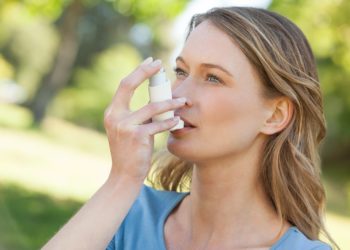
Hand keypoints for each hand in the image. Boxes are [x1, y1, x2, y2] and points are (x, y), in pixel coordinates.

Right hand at [104, 58, 185, 182]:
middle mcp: (114, 116)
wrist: (124, 175)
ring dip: (170, 103)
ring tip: (183, 101)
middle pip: (128, 85)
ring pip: (151, 107)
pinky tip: (178, 122)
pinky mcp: (137, 137)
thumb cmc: (130, 151)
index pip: (124, 85)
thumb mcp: (128, 130)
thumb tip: (156, 100)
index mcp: (112, 112)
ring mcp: (124, 126)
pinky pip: (158, 125)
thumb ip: (137, 115)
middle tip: (161, 65)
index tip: (151, 62)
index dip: (138, 71)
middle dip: (145, 72)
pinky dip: (170, 123)